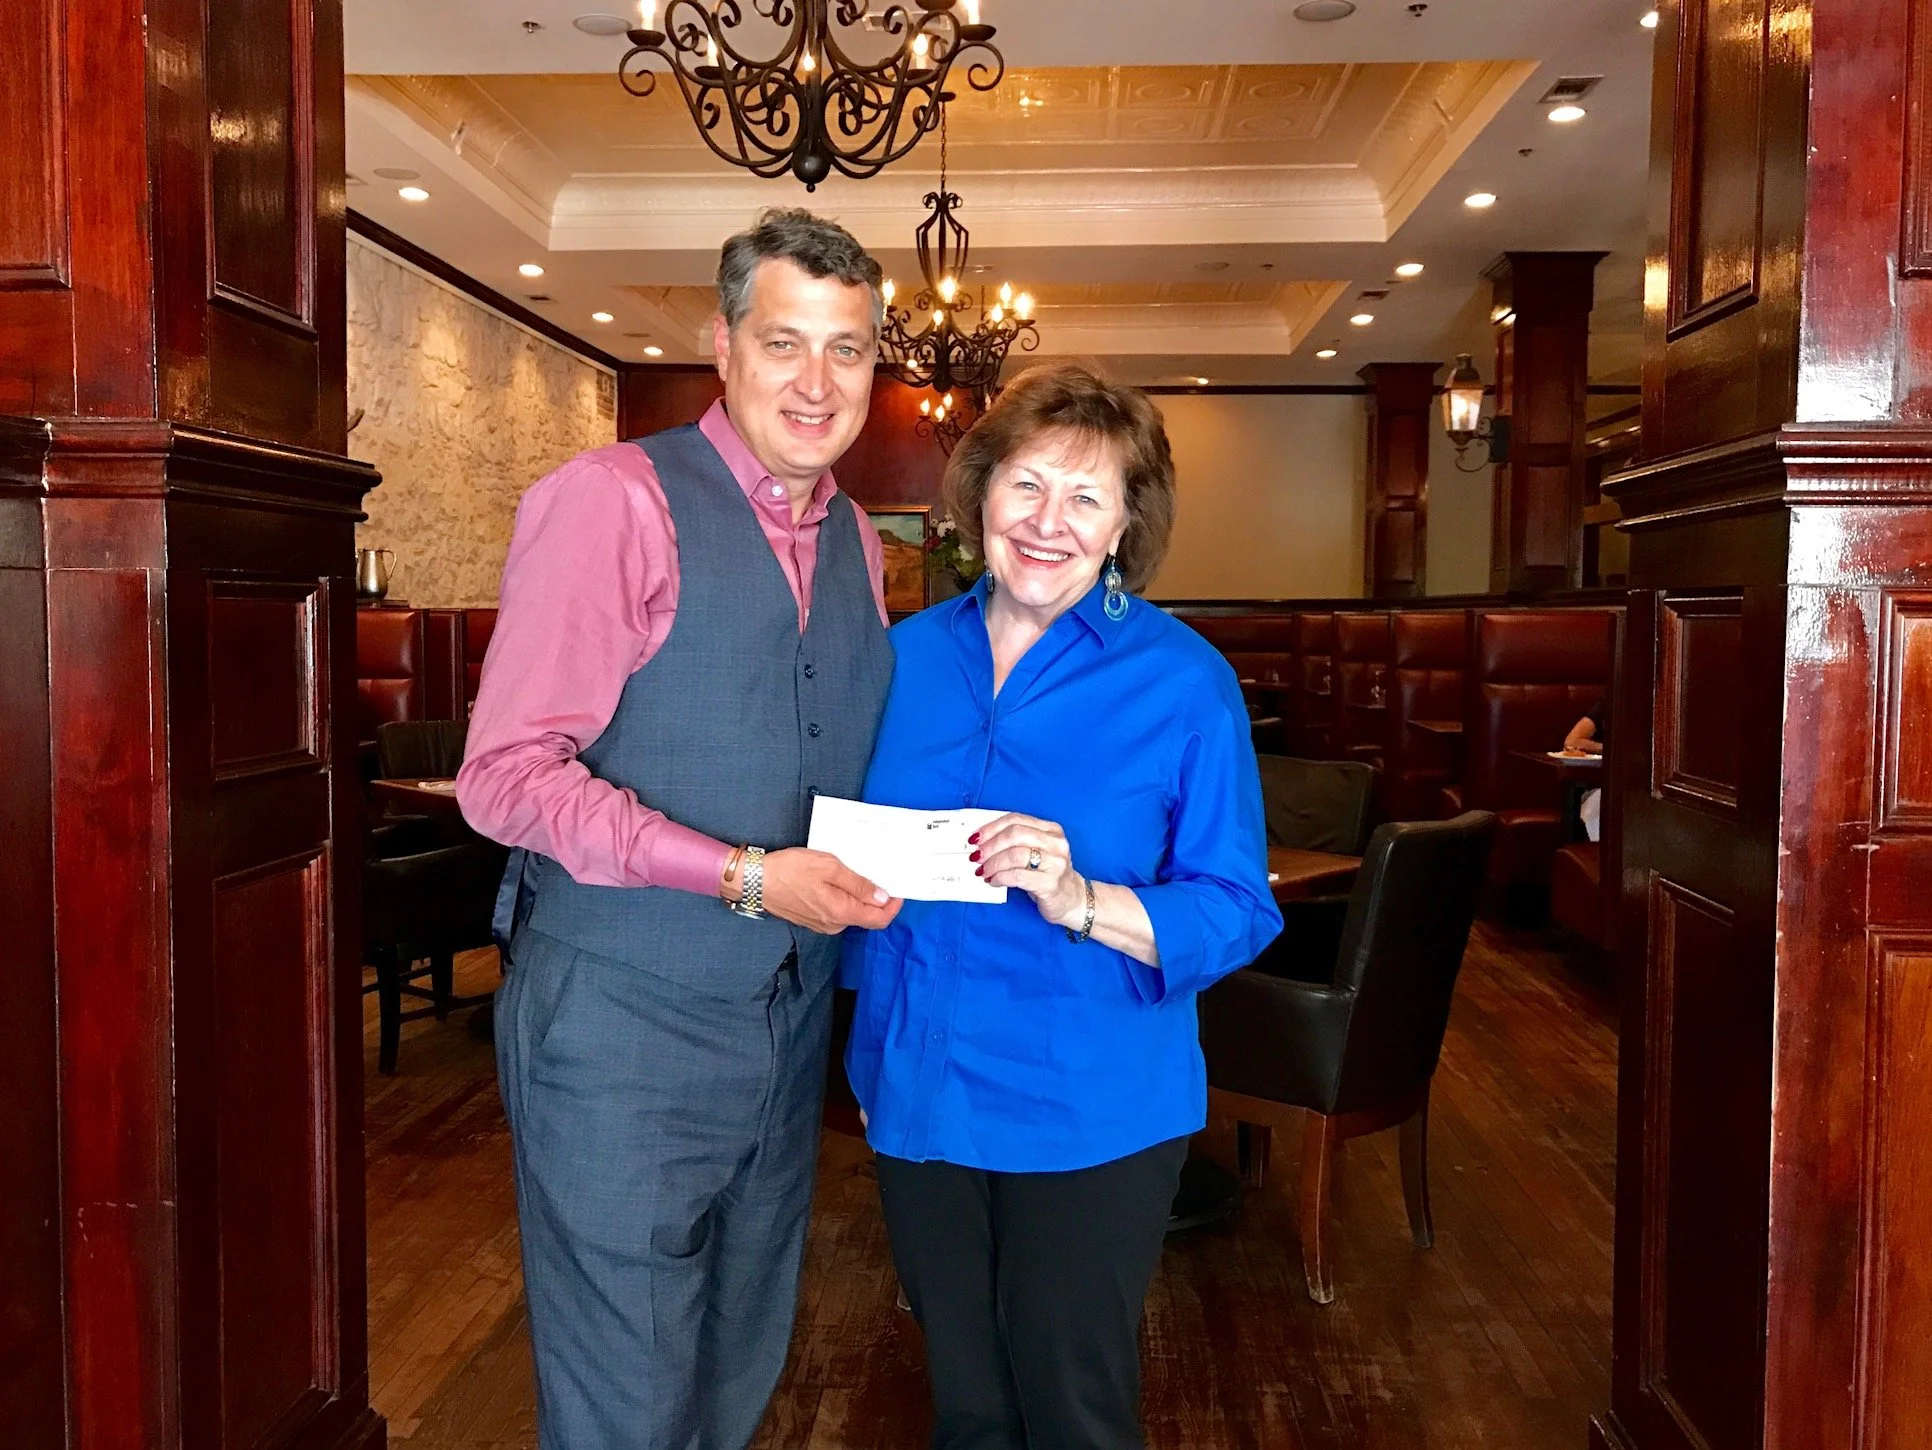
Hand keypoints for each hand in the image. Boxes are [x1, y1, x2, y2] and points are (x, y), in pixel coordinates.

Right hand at [756, 848, 901, 933]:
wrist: (754, 881)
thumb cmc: (790, 870)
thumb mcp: (829, 867)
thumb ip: (858, 884)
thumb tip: (881, 897)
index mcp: (841, 912)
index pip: (879, 919)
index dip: (893, 906)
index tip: (898, 890)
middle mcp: (833, 924)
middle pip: (866, 916)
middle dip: (877, 898)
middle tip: (878, 874)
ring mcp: (821, 923)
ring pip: (850, 912)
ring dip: (858, 896)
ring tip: (856, 873)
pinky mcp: (811, 919)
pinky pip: (836, 911)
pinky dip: (843, 898)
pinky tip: (836, 880)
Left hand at [972, 813, 1083, 928]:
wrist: (1072, 899)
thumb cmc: (1048, 875)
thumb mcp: (1037, 852)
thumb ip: (1016, 842)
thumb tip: (982, 842)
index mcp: (1052, 830)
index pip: (1016, 820)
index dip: (992, 827)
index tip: (976, 838)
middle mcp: (1056, 844)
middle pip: (1015, 835)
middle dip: (990, 845)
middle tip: (976, 856)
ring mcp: (1056, 863)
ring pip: (1015, 855)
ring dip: (993, 863)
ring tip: (983, 870)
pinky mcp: (1050, 884)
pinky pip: (1018, 877)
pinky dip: (1000, 877)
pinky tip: (994, 880)